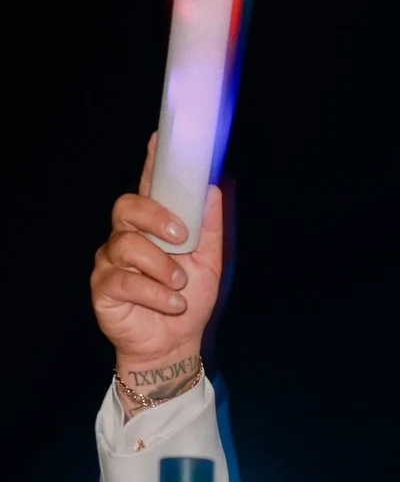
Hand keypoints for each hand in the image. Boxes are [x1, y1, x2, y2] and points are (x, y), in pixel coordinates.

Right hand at [91, 135, 224, 391]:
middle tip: (181, 237)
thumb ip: (210, 228)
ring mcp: (111, 261)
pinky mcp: (103, 286)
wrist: (174, 343)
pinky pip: (126, 280)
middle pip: (127, 206)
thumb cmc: (187, 301)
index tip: (159, 138)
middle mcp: (126, 237)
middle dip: (155, 217)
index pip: (149, 187)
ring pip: (128, 245)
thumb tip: (214, 188)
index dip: (152, 162)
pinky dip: (156, 294)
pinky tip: (171, 304)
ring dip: (162, 267)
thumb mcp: (209, 263)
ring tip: (179, 286)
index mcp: (153, 227)